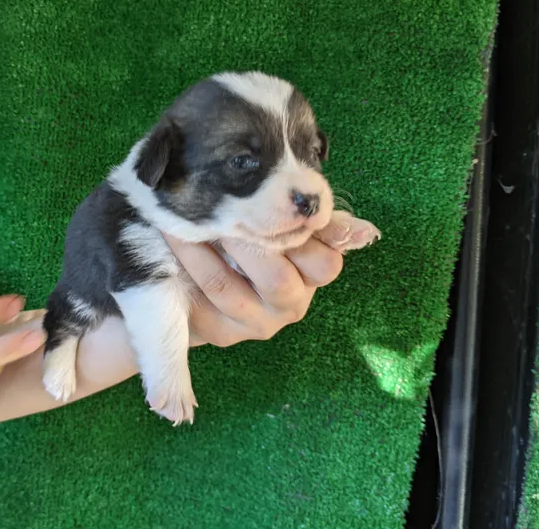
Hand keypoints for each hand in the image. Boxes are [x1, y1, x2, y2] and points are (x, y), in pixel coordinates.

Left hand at [163, 217, 348, 347]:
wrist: (214, 285)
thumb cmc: (259, 245)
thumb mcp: (289, 231)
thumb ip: (315, 221)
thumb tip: (367, 232)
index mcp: (316, 275)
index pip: (325, 260)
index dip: (296, 234)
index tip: (271, 204)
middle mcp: (292, 305)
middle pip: (276, 278)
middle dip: (244, 240)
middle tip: (220, 211)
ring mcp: (256, 324)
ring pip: (227, 286)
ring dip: (200, 248)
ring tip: (180, 219)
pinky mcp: (223, 334)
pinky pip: (199, 299)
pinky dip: (184, 265)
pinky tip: (171, 239)